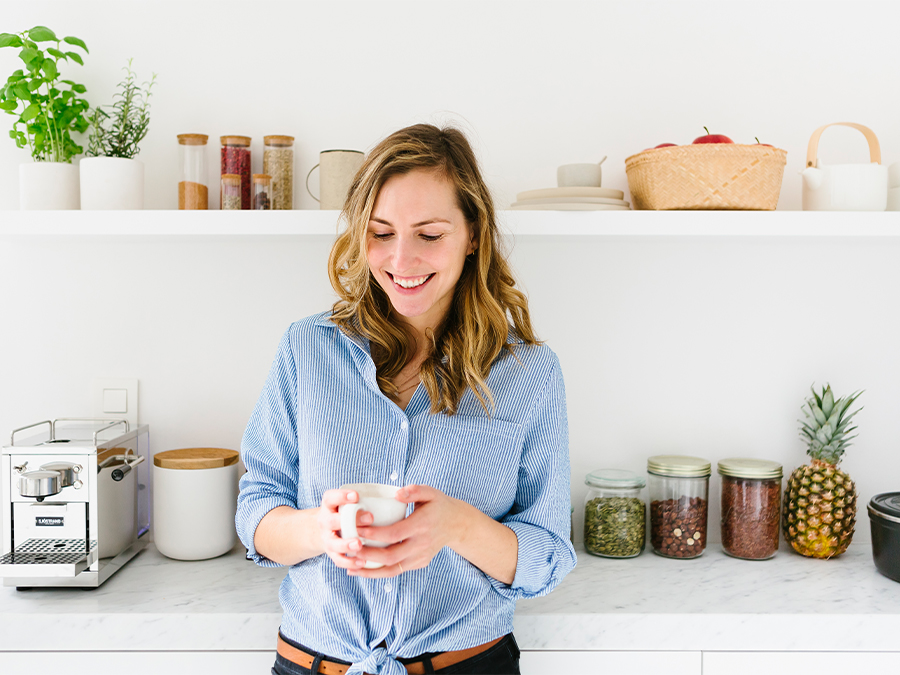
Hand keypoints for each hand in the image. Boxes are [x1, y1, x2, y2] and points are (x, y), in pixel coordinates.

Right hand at [317, 488, 373, 571]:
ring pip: (334, 543)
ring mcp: (327, 538)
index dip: (342, 496)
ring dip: (346, 544)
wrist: (327, 529)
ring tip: (359, 544)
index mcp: (329, 504)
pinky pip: (338, 560)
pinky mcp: (332, 553)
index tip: (357, 496)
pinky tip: (362, 562)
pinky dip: (349, 562)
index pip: (331, 497)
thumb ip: (366, 497)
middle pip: (332, 521)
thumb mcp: (348, 501)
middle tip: (370, 518)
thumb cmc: (345, 511)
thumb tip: (399, 494)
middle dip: (351, 520)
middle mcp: (325, 521)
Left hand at [348, 484, 464, 578]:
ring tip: (350, 568)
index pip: (395, 533)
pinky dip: (379, 573)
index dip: (375, 534)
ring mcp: (421, 557)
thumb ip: (414, 491)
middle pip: (391, 556)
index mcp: (422, 525)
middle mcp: (421, 544)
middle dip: (368, 555)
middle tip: (349, 549)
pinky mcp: (419, 563)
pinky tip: (364, 569)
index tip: (358, 530)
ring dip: (371, 571)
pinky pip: (397, 571)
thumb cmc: (438, 505)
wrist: (456, 524)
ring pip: (393, 569)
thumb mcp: (430, 492)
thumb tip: (396, 494)